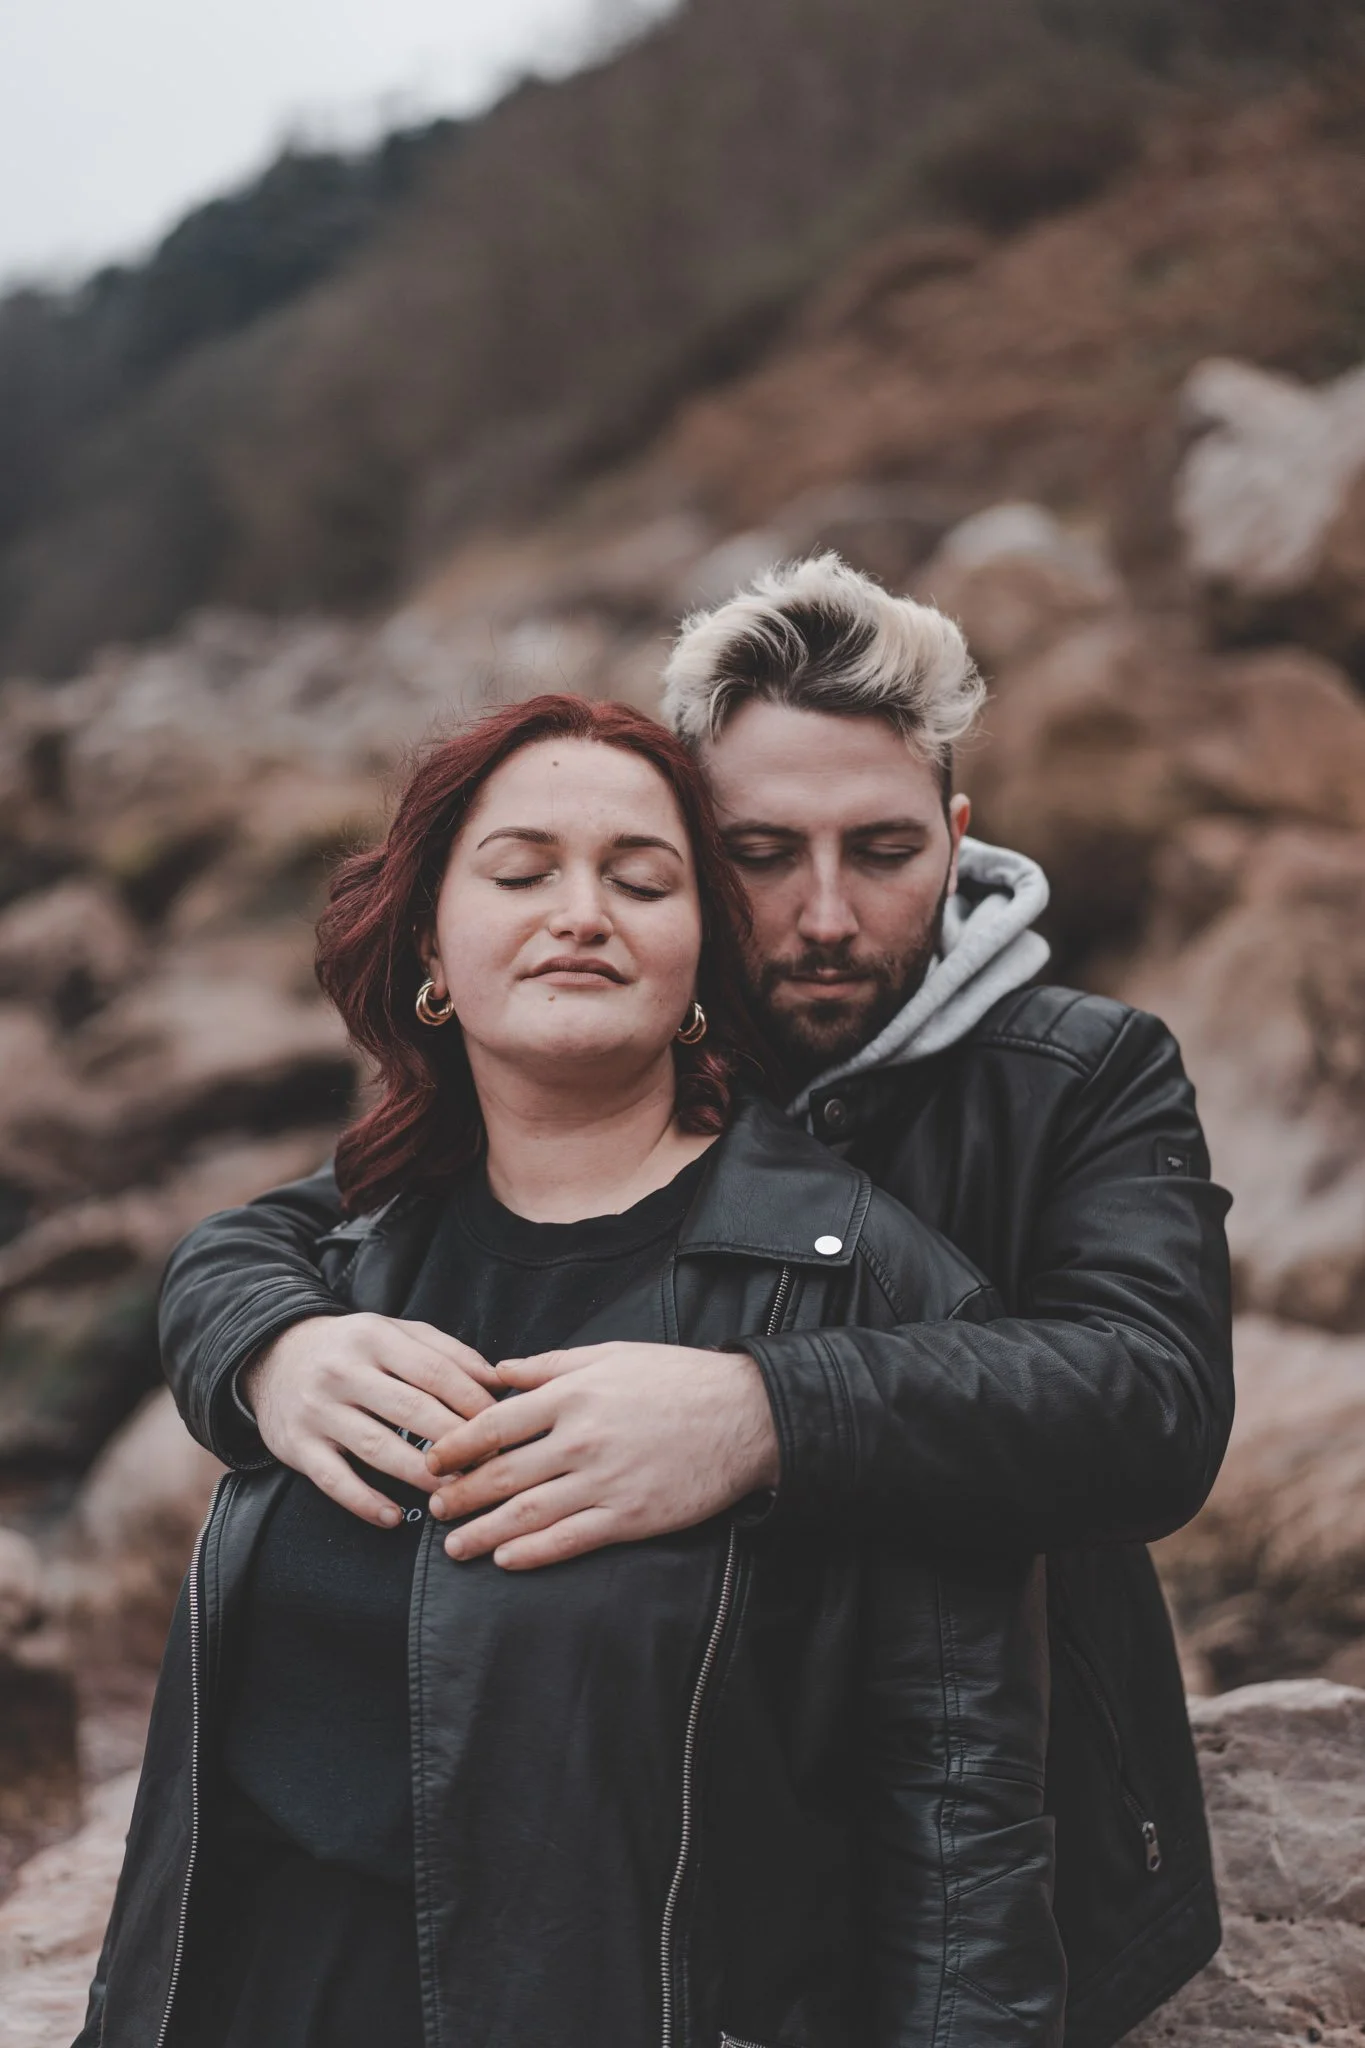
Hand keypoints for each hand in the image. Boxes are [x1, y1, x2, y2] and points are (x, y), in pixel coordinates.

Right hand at [242, 1314, 500, 1527]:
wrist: (274, 1356)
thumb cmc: (353, 1348)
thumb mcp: (395, 1333)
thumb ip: (447, 1352)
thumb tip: (499, 1381)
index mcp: (374, 1337)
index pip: (435, 1372)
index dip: (473, 1403)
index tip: (501, 1428)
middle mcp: (343, 1371)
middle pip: (411, 1410)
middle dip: (456, 1441)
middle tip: (488, 1465)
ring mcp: (317, 1410)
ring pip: (376, 1447)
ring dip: (420, 1474)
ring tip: (454, 1491)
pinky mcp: (297, 1446)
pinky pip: (334, 1481)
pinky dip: (365, 1503)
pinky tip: (394, 1517)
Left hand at [425, 1343, 780, 1568]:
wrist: (745, 1416)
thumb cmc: (678, 1378)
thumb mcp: (611, 1355)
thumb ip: (550, 1366)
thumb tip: (499, 1371)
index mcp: (573, 1395)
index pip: (495, 1425)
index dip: (456, 1446)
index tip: (432, 1461)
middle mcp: (581, 1439)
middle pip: (502, 1474)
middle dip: (461, 1495)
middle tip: (435, 1508)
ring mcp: (605, 1481)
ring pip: (527, 1513)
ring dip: (483, 1532)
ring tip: (455, 1545)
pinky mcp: (630, 1517)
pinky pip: (569, 1539)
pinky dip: (532, 1552)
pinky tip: (505, 1559)